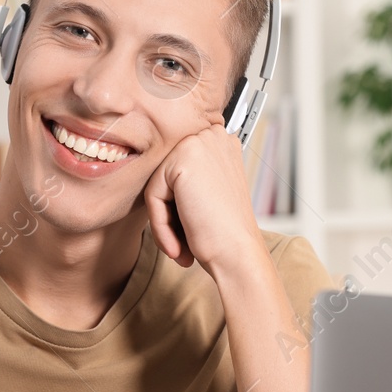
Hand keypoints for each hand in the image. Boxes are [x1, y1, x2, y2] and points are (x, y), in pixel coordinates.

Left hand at [143, 123, 264, 273]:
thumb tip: (158, 180)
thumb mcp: (206, 194)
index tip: (187, 232)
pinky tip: (179, 245)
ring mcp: (198, 144)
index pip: (177, 169)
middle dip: (169, 213)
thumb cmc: (226, 233)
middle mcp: (212, 136)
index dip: (178, 204)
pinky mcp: (182, 161)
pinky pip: (152, 195)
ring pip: (157, 186)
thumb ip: (185, 178)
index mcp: (221, 142)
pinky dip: (160, 226)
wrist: (238, 255)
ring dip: (164, 223)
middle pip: (166, 176)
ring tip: (181, 248)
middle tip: (182, 244)